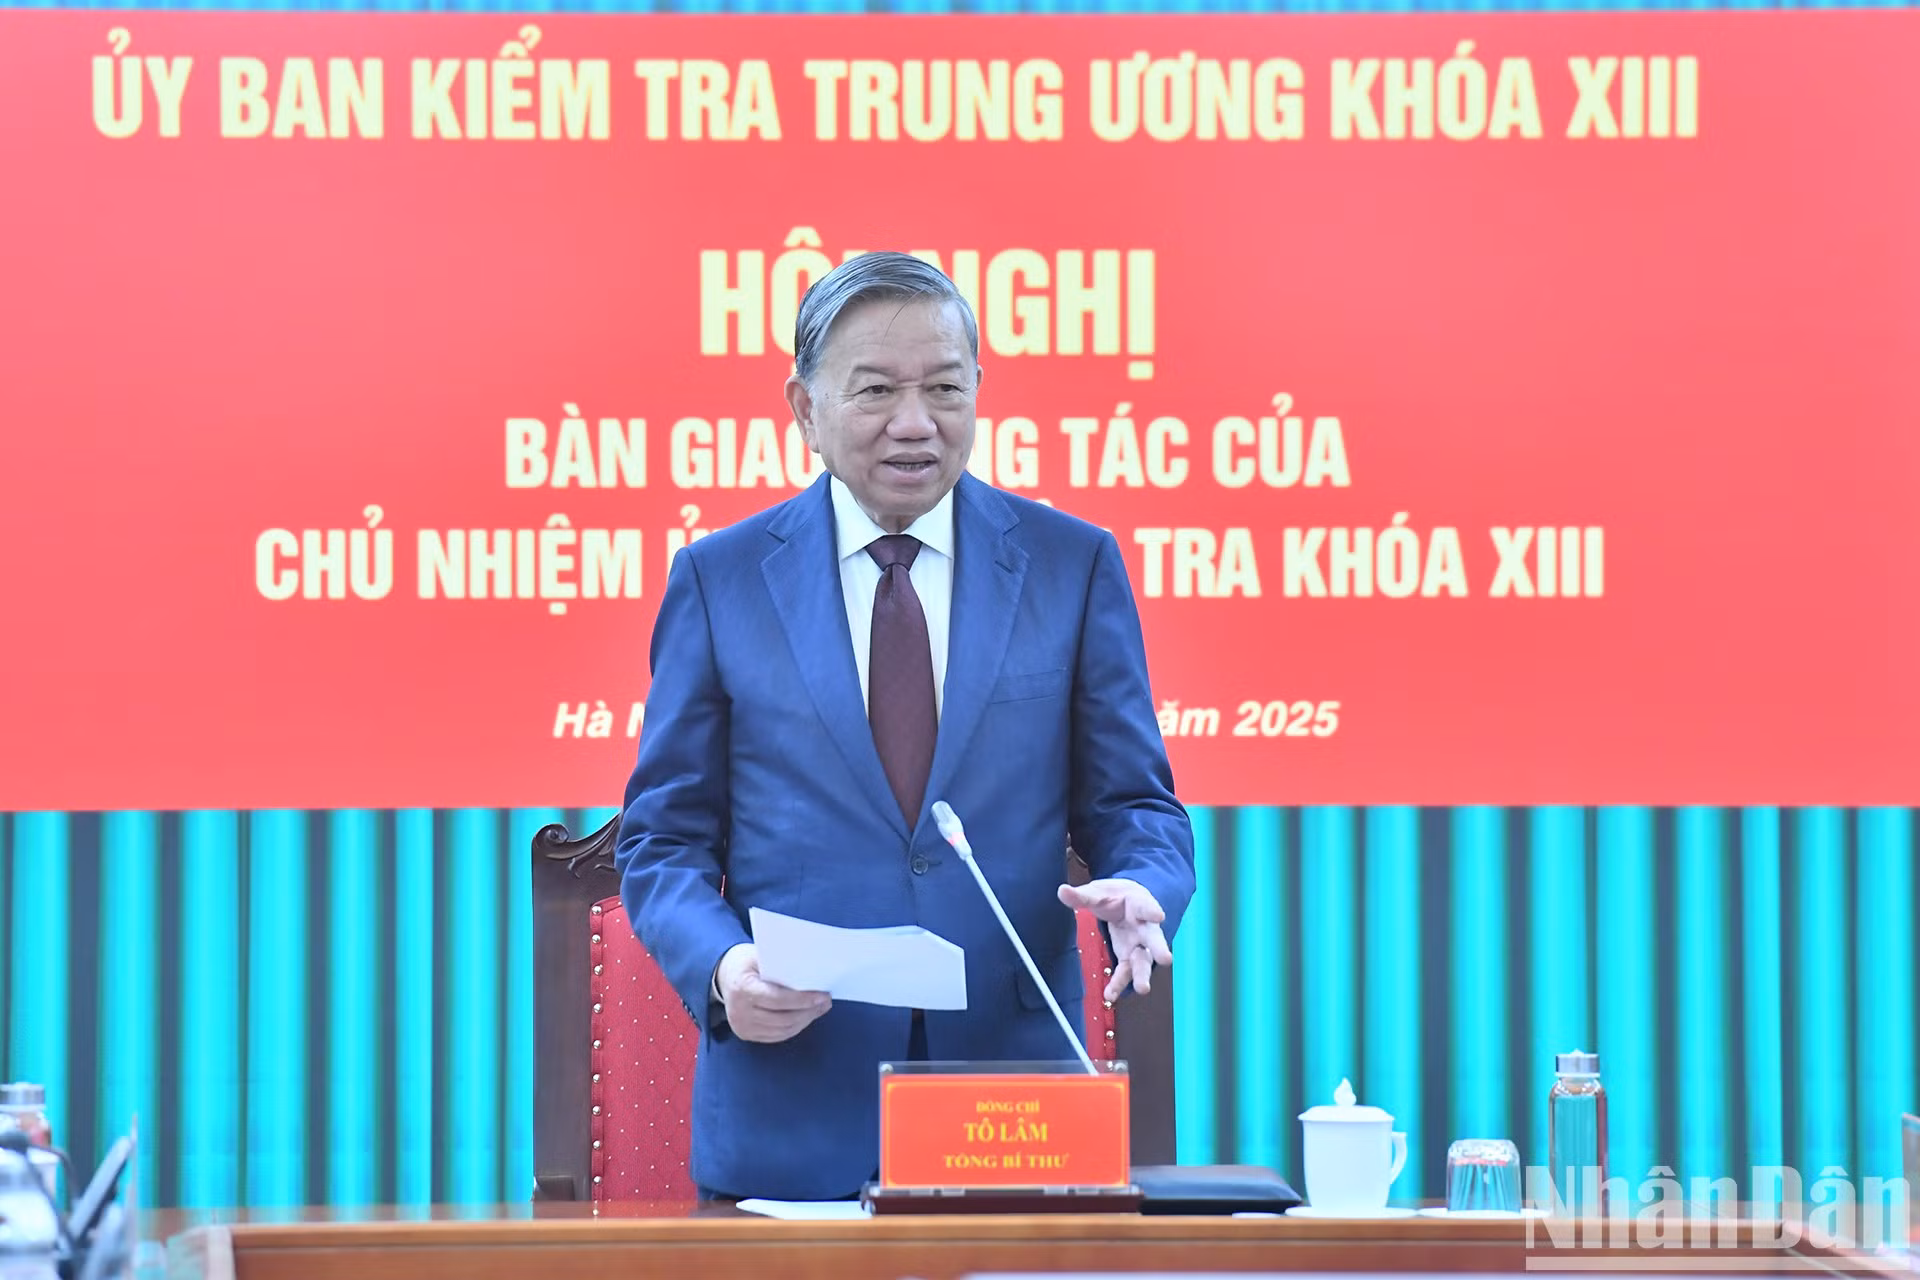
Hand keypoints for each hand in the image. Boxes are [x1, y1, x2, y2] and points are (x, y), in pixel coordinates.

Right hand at [713, 943, 831, 1043]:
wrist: (723, 975)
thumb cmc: (746, 962)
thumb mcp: (759, 956)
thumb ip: (781, 965)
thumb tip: (812, 974)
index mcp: (742, 988)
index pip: (778, 999)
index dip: (803, 999)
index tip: (823, 996)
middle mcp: (740, 1011)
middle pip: (783, 1018)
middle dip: (809, 1011)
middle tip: (826, 1002)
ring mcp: (742, 1026)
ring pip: (782, 1030)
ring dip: (804, 1021)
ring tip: (819, 1009)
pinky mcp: (746, 1034)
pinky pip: (776, 1036)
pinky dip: (794, 1028)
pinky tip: (805, 1017)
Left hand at [1056, 878, 1172, 1001]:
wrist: (1128, 902)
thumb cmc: (1116, 896)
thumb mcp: (1100, 892)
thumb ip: (1083, 896)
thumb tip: (1062, 891)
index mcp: (1139, 904)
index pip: (1146, 907)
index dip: (1152, 911)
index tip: (1158, 916)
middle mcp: (1145, 927)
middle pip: (1154, 938)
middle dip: (1159, 948)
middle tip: (1166, 958)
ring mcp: (1140, 945)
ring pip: (1144, 961)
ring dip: (1142, 975)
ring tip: (1143, 988)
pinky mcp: (1130, 958)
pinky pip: (1126, 972)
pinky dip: (1119, 984)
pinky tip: (1110, 995)